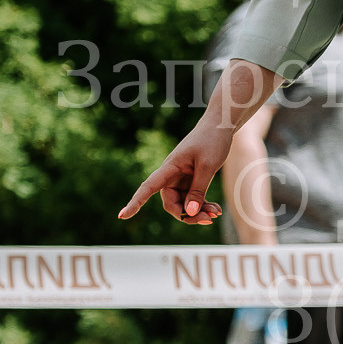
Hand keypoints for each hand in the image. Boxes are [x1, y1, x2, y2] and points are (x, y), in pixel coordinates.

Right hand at [120, 125, 234, 224]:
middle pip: (171, 203)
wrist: (220, 124)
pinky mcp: (191, 180)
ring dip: (198, 212)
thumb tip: (188, 213)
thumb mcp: (207, 166)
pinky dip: (203, 205)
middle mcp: (171, 175)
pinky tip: (216, 209)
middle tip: (209, 218)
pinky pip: (192, 199)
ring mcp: (181, 178)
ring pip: (183, 204)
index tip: (122, 216)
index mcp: (169, 168)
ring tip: (216, 212)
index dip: (135, 202)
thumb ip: (198, 190)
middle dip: (187, 215)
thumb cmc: (212, 141)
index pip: (147, 188)